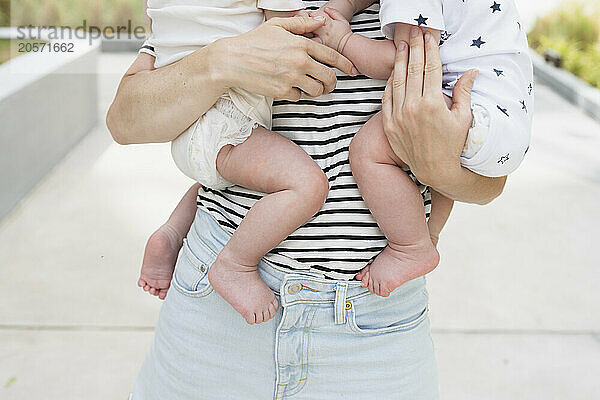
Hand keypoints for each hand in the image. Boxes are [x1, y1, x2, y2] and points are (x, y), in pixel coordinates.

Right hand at [213, 15, 357, 100]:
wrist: (232, 60)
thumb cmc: (254, 41)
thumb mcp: (277, 26)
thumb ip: (301, 24)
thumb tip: (321, 20)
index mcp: (301, 44)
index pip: (332, 56)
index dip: (345, 65)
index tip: (352, 70)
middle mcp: (300, 62)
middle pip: (328, 77)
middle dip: (333, 83)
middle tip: (330, 84)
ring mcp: (292, 78)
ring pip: (317, 90)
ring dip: (317, 90)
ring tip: (311, 87)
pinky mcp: (282, 92)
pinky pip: (299, 97)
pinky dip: (297, 94)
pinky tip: (289, 87)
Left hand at [381, 27, 477, 187]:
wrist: (434, 169)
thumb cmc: (452, 144)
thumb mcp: (463, 118)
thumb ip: (464, 92)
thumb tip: (472, 71)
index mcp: (433, 104)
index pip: (430, 69)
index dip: (430, 51)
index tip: (430, 38)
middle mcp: (413, 108)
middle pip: (412, 70)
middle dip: (414, 49)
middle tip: (415, 33)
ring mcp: (398, 116)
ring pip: (397, 81)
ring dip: (399, 61)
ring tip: (401, 45)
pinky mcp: (389, 124)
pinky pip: (387, 98)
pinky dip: (390, 83)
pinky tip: (393, 71)